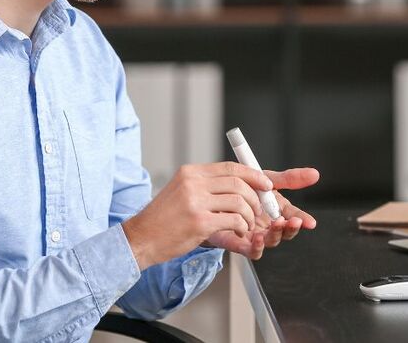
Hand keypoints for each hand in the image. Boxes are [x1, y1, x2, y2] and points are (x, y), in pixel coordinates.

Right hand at [122, 162, 272, 269]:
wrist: (141, 238)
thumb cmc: (163, 219)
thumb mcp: (181, 192)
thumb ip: (206, 185)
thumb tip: (238, 184)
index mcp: (190, 172)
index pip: (230, 167)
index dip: (253, 175)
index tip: (265, 185)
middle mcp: (193, 183)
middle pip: (238, 182)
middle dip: (255, 197)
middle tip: (259, 210)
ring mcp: (195, 202)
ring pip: (239, 201)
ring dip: (249, 215)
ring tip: (247, 224)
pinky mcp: (199, 222)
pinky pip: (233, 220)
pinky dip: (242, 226)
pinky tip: (239, 232)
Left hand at [204, 167, 318, 258]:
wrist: (213, 196)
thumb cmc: (240, 189)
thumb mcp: (265, 179)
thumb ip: (289, 178)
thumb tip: (314, 174)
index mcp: (275, 209)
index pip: (293, 216)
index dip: (302, 220)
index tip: (310, 222)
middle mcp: (267, 224)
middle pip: (285, 232)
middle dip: (291, 228)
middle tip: (293, 221)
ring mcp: (255, 234)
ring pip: (271, 241)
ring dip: (276, 235)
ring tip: (277, 224)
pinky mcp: (239, 243)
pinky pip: (252, 251)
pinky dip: (257, 247)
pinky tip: (258, 238)